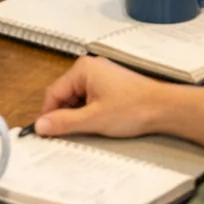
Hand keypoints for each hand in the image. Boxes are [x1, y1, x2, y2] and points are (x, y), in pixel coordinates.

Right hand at [35, 57, 168, 138]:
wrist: (163, 108)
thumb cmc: (132, 109)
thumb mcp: (93, 119)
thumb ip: (64, 122)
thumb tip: (40, 125)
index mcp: (82, 69)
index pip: (53, 93)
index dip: (48, 114)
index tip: (46, 133)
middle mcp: (90, 67)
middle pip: (65, 94)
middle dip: (65, 114)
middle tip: (67, 135)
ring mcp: (101, 75)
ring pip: (77, 98)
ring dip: (77, 114)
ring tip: (87, 129)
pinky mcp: (110, 84)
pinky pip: (90, 98)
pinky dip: (88, 111)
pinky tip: (97, 123)